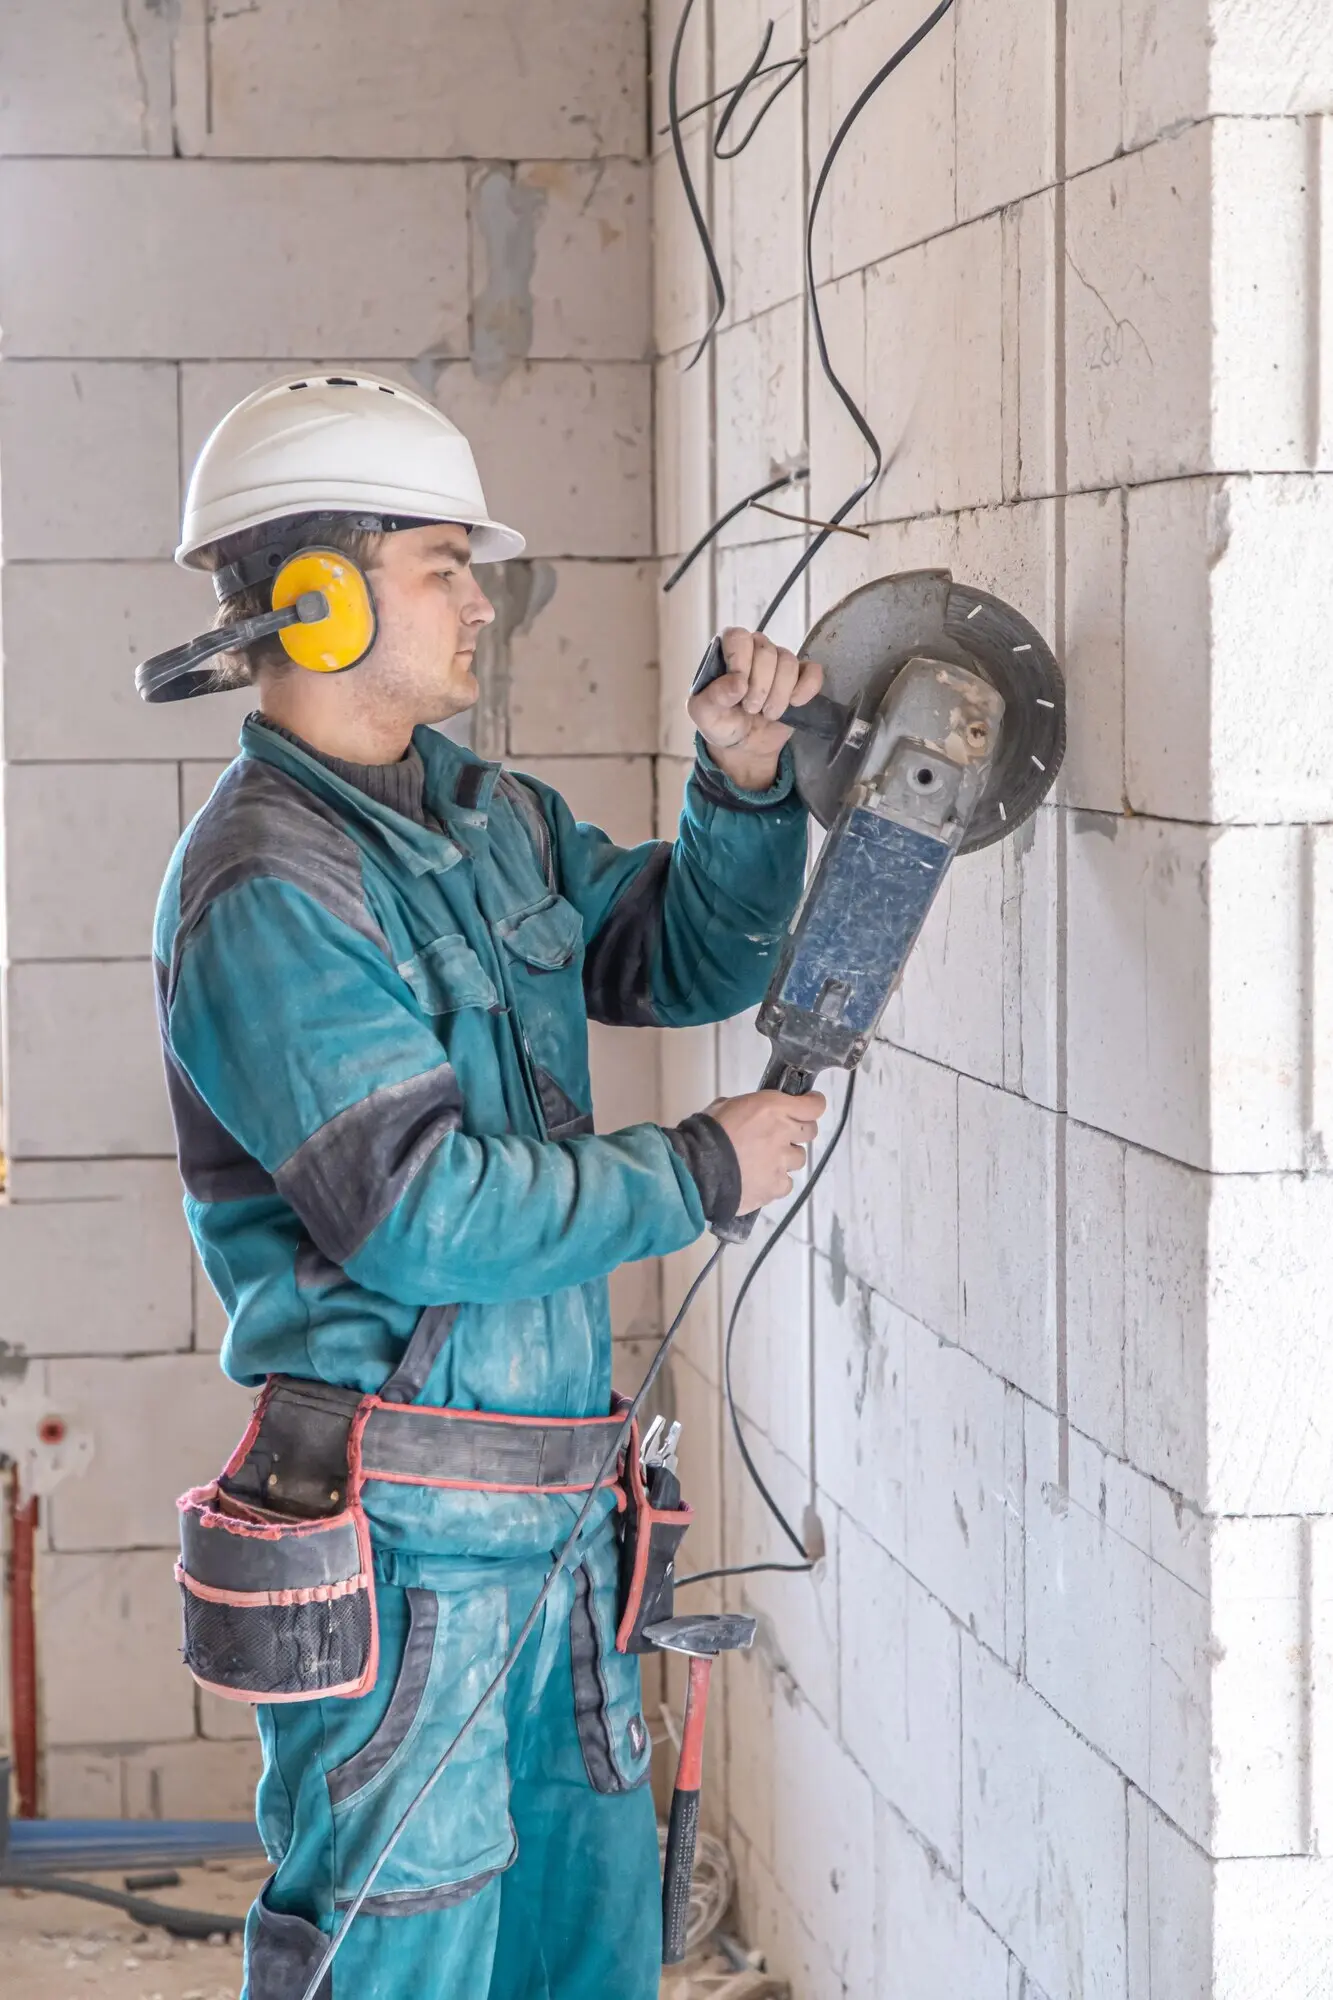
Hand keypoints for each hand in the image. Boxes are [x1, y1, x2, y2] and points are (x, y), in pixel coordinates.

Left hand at [688, 629, 824, 792]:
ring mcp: (779, 662)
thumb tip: (738, 684)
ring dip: (779, 694)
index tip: (740, 689)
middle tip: (751, 709)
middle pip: (766, 651)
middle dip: (761, 685)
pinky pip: (813, 671)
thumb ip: (714, 697)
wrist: (744, 745)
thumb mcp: (705, 715)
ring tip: (768, 714)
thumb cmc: (722, 723)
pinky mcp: (800, 677)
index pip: (738, 637)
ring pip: (788, 662)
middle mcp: (754, 649)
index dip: (741, 661)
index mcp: (726, 650)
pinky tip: (795, 703)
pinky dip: (807, 688)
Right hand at [705, 1088, 827, 1214]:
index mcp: (773, 1108)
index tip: (810, 1103)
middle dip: (798, 1132)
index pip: (813, 1105)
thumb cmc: (706, 1134)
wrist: (698, 1170)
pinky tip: (759, 1180)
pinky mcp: (777, 1187)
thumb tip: (750, 1114)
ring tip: (763, 1162)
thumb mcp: (725, 1106)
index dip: (813, 1104)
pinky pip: (785, 1183)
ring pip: (799, 1159)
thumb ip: (748, 1108)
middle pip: (810, 1131)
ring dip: (786, 1158)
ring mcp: (782, 1162)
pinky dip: (776, 1181)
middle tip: (781, 1135)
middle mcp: (784, 1133)